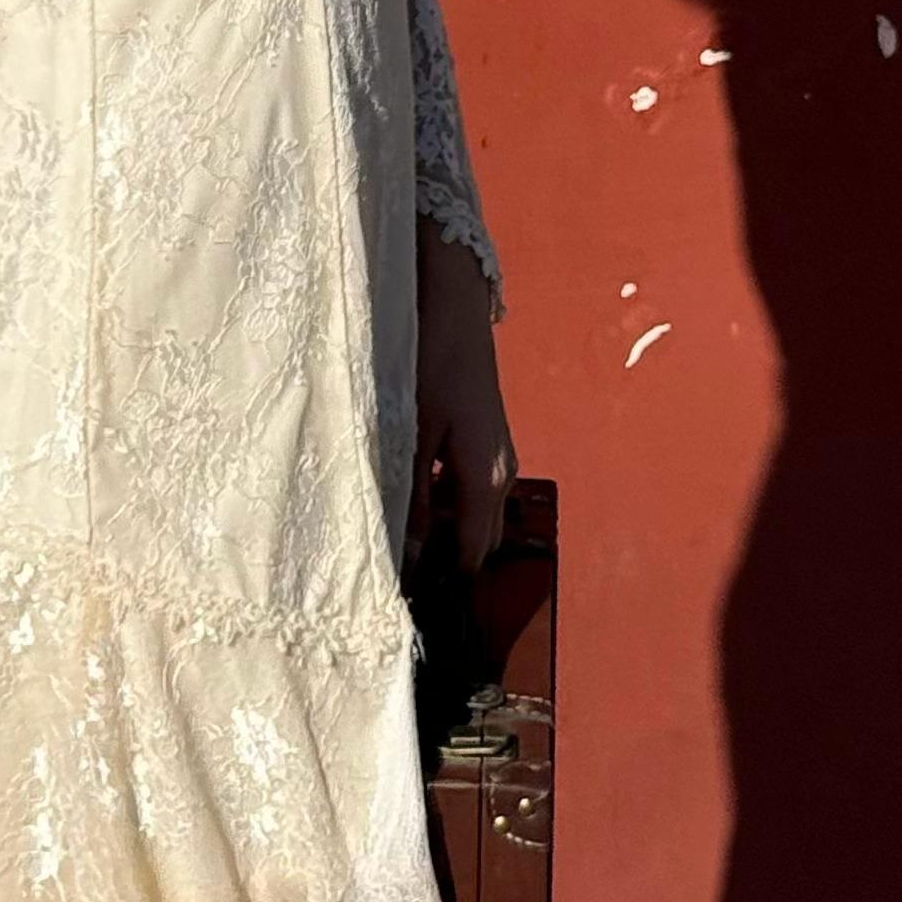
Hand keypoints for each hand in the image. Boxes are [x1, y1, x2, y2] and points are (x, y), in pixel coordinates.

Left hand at [405, 222, 513, 577]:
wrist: (455, 305)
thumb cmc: (432, 362)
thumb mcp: (413, 430)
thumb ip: (411, 494)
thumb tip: (410, 552)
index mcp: (485, 478)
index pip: (471, 552)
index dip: (443, 578)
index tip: (409, 595)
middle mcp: (501, 474)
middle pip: (479, 539)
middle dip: (447, 559)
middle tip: (400, 572)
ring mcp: (498, 456)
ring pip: (476, 514)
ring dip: (446, 529)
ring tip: (400, 537)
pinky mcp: (487, 440)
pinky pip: (472, 490)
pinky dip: (448, 503)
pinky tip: (412, 495)